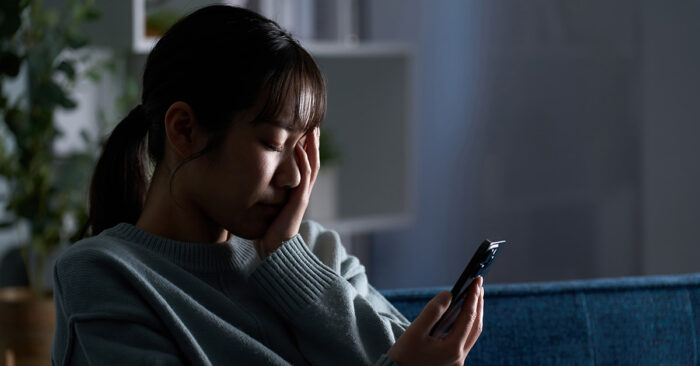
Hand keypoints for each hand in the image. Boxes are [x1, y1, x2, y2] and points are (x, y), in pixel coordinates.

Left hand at [256, 127, 319, 256]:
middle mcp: (301, 192)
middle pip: (312, 161)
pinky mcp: (299, 204)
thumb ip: (263, 191)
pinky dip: (303, 162)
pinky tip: (299, 147)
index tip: (301, 127)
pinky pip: (304, 178)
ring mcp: (302, 197)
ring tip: (311, 129)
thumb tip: (244, 172)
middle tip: (312, 122)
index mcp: (295, 191)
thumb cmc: (264, 231)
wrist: (272, 253)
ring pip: (311, 166)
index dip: (305, 145)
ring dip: (312, 147)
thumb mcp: (262, 205)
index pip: (304, 163)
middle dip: (313, 141)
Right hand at [387, 277, 483, 365]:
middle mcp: (459, 357)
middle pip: (476, 326)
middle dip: (478, 304)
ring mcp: (458, 361)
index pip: (469, 318)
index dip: (473, 297)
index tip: (476, 280)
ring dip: (475, 314)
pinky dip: (467, 324)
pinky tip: (463, 314)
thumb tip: (448, 294)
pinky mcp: (453, 361)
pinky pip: (465, 339)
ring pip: (472, 333)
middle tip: (478, 284)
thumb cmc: (404, 355)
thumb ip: (432, 311)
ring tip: (474, 296)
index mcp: (452, 349)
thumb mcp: (415, 331)